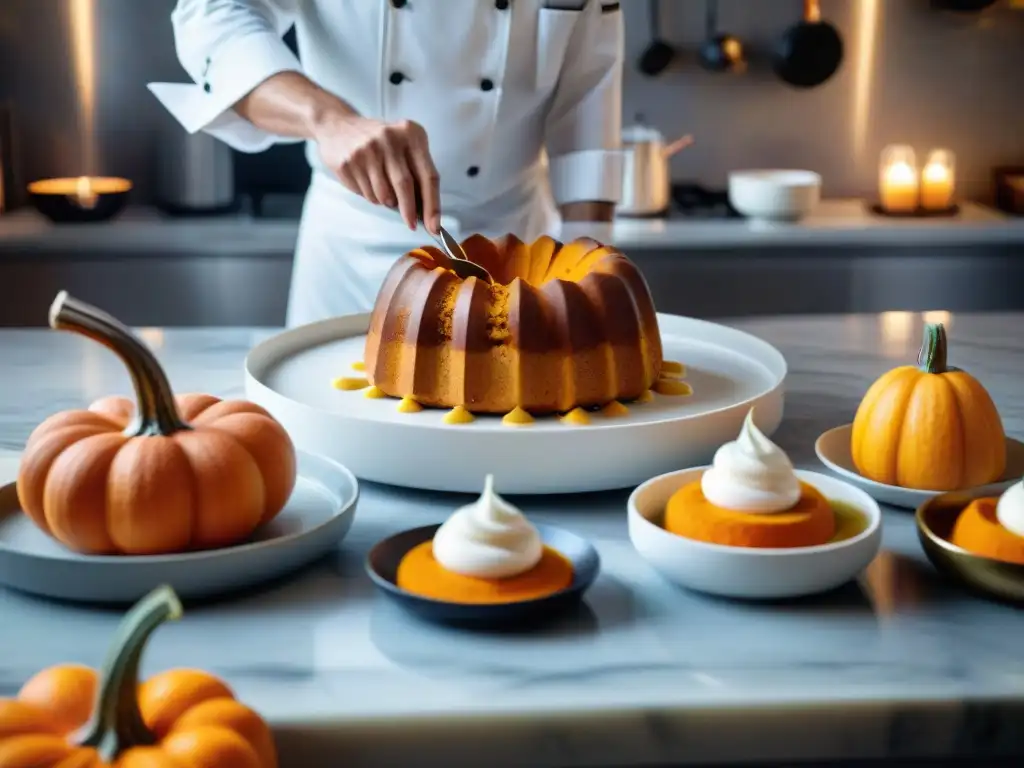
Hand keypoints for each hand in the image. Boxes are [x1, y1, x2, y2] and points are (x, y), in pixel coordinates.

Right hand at [314, 112, 440, 233]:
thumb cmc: (380, 143)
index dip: (433, 205)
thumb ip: (416, 173)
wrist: (338, 126)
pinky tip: (364, 180)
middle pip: (405, 186)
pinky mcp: (349, 161)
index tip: (434, 227)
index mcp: (411, 134)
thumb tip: (426, 212)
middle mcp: (390, 139)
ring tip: (381, 188)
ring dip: (385, 201)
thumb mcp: (404, 146)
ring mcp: (367, 149)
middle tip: (410, 224)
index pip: (428, 176)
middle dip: (409, 211)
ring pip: (383, 194)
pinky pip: (365, 193)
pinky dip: (369, 195)